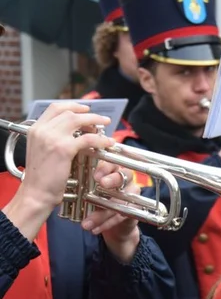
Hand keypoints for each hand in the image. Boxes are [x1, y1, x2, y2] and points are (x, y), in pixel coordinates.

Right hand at [3, 103, 113, 241]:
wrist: (36, 192)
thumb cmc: (41, 177)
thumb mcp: (41, 151)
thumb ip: (52, 139)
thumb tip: (72, 134)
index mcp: (35, 129)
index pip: (55, 108)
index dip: (72, 106)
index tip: (85, 109)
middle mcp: (42, 130)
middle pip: (68, 112)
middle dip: (88, 114)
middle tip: (101, 119)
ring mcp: (52, 137)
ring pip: (78, 121)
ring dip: (95, 122)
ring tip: (106, 126)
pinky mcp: (64, 148)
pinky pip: (87, 139)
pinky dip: (100, 139)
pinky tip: (107, 143)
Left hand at [83, 162, 140, 263]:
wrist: (106, 224)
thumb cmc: (93, 200)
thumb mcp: (84, 188)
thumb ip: (80, 179)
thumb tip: (64, 171)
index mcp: (111, 170)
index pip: (112, 162)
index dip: (105, 167)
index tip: (95, 175)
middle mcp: (124, 179)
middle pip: (124, 175)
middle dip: (113, 179)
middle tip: (102, 184)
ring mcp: (132, 194)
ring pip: (121, 200)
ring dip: (103, 212)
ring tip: (86, 223)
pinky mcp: (134, 210)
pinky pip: (122, 215)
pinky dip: (107, 223)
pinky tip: (94, 229)